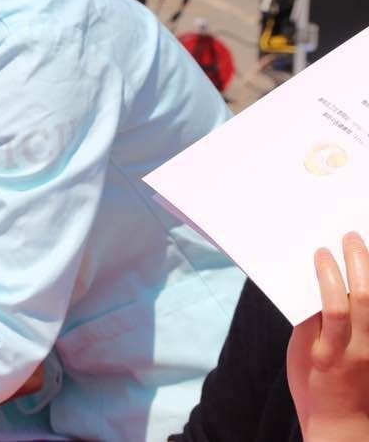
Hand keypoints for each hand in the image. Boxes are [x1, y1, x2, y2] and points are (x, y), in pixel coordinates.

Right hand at [288, 232, 368, 441]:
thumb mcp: (299, 356)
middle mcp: (360, 350)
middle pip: (367, 300)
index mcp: (329, 352)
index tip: (321, 253)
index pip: (335, 308)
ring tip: (366, 248)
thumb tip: (315, 287)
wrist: (343, 424)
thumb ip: (308, 323)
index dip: (330, 277)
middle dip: (359, 263)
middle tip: (351, 237)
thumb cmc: (312, 387)